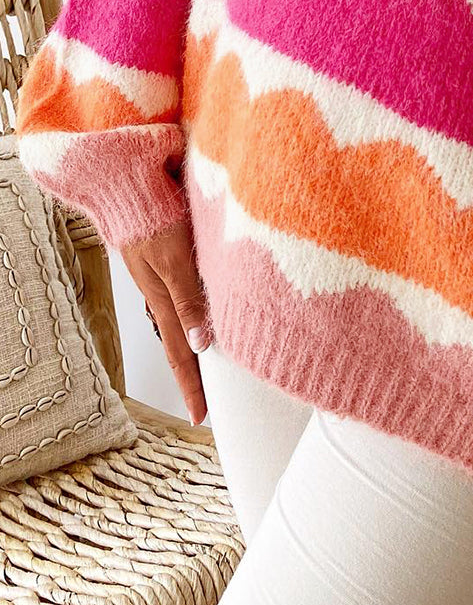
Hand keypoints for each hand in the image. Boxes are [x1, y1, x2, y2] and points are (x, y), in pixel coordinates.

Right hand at [121, 214, 213, 424]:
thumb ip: (189, 299)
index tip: (201, 418)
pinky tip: (206, 319)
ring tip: (210, 370)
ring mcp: (164, 278)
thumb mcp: (175, 260)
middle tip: (207, 404)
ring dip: (196, 349)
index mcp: (164, 300)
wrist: (129, 186)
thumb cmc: (152, 217)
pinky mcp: (168, 261)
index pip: (181, 353)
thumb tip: (201, 344)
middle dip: (194, 376)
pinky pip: (184, 300)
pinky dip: (195, 319)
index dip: (192, 386)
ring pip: (183, 323)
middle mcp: (164, 294)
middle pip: (181, 345)